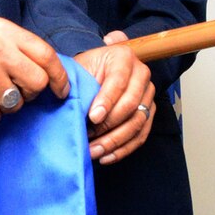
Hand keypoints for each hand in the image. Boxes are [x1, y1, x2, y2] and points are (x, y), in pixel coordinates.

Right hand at [0, 19, 67, 125]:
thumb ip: (18, 48)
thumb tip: (49, 73)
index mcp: (4, 31)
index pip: (46, 55)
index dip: (59, 76)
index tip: (61, 90)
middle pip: (37, 83)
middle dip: (30, 94)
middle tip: (14, 92)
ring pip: (16, 104)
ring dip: (5, 105)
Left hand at [73, 42, 153, 163]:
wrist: (97, 72)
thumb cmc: (85, 71)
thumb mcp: (78, 68)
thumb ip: (75, 79)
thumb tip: (65, 97)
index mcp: (123, 57)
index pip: (118, 81)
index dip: (106, 101)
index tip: (92, 117)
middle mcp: (141, 74)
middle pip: (131, 104)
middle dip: (109, 124)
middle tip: (89, 136)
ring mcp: (148, 94)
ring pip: (137, 122)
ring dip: (115, 141)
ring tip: (94, 151)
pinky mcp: (149, 112)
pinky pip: (141, 134)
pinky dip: (124, 149)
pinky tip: (106, 157)